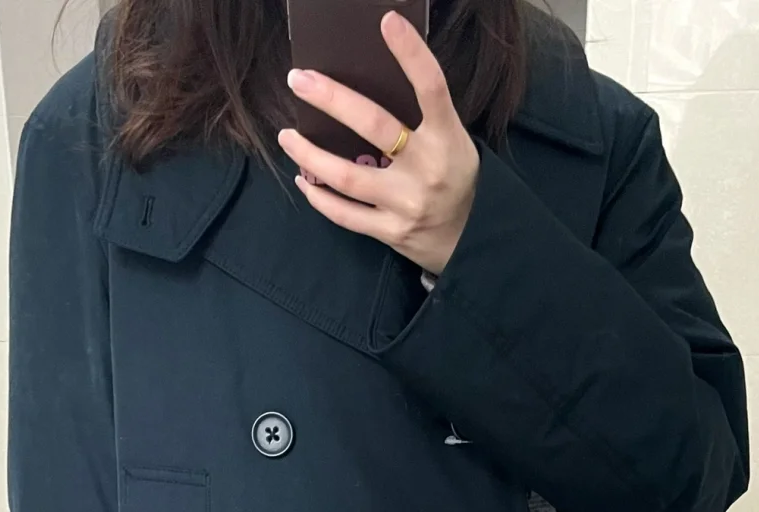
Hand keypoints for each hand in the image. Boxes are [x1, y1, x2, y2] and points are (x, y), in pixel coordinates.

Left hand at [278, 11, 479, 276]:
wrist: (471, 242)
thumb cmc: (454, 178)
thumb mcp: (452, 141)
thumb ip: (421, 116)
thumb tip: (370, 78)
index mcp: (447, 138)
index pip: (431, 87)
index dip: (411, 53)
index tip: (387, 21)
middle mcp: (427, 170)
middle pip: (373, 126)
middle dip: (331, 100)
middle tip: (298, 80)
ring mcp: (406, 204)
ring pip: (347, 176)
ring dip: (309, 155)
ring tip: (287, 137)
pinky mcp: (391, 232)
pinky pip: (345, 215)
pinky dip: (319, 197)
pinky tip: (303, 180)